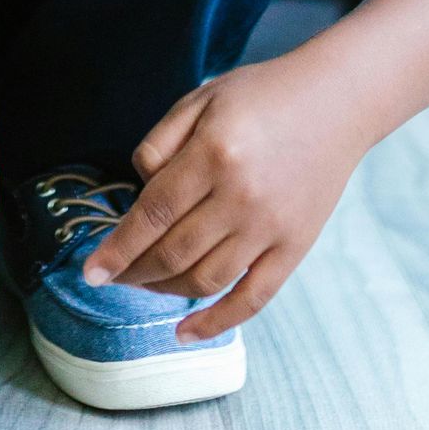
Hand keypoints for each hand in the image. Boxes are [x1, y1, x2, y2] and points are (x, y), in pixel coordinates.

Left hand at [80, 50, 369, 339]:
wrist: (337, 101)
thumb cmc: (262, 96)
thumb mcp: (201, 98)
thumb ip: (160, 142)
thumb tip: (138, 191)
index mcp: (214, 154)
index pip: (152, 215)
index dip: (117, 249)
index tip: (91, 272)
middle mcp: (242, 197)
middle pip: (173, 253)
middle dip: (133, 272)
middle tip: (112, 276)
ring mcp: (271, 227)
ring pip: (205, 279)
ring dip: (165, 291)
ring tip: (143, 285)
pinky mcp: (295, 248)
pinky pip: (252, 298)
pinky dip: (216, 322)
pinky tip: (184, 333)